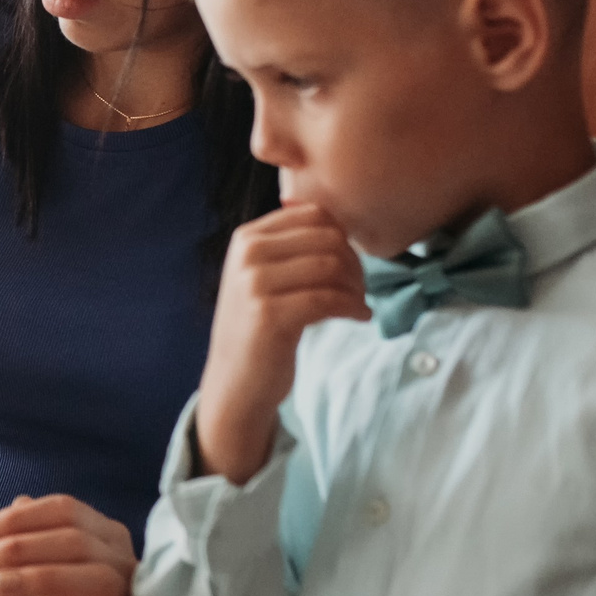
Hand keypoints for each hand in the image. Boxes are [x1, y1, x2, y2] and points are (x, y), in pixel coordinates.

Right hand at [194, 203, 368, 482]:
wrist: (236, 381)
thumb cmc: (258, 328)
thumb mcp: (262, 276)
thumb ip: (289, 245)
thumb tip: (331, 217)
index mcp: (247, 238)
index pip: (314, 214)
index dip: (343, 236)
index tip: (349, 263)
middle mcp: (247, 255)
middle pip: (327, 238)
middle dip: (355, 263)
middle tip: (359, 289)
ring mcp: (254, 284)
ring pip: (331, 266)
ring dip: (357, 287)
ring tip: (358, 304)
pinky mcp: (269, 315)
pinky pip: (329, 299)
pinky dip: (353, 307)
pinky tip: (360, 316)